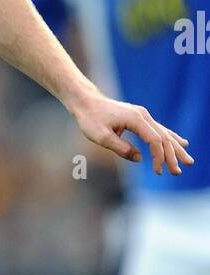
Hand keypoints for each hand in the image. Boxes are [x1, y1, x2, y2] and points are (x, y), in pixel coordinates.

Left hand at [70, 90, 192, 175]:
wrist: (86, 102)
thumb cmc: (91, 119)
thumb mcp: (102, 138)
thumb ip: (121, 148)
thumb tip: (139, 158)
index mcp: (135, 119)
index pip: (155, 140)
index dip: (158, 157)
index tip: (157, 172)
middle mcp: (143, 115)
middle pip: (164, 137)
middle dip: (172, 156)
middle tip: (178, 172)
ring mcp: (143, 115)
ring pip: (164, 133)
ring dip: (175, 149)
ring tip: (187, 161)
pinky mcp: (139, 117)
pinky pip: (159, 129)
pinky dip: (170, 138)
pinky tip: (181, 144)